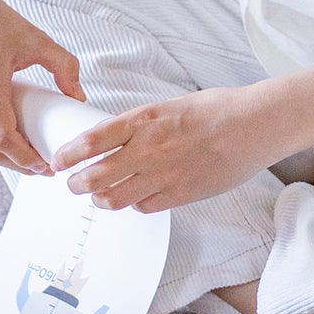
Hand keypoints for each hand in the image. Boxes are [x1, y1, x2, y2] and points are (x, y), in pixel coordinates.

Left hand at [49, 86, 280, 211]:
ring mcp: (165, 174)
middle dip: (76, 184)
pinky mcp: (182, 194)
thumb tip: (111, 139)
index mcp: (145, 119)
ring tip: (97, 197)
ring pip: (116, 198)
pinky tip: (134, 197)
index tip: (58, 161)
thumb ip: (139, 124)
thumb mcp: (168, 106)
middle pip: (96, 176)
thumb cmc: (216, 110)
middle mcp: (150, 148)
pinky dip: (134, 204)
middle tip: (72, 184)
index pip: (92, 140)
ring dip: (100, 200)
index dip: (69, 155)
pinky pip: (145, 207)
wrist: (254, 126)